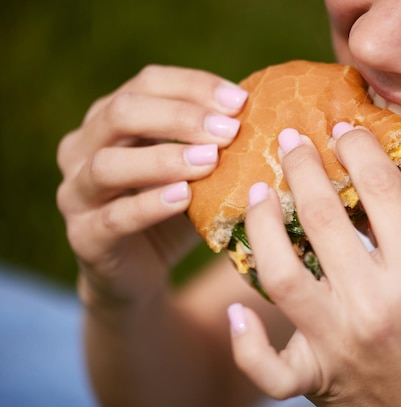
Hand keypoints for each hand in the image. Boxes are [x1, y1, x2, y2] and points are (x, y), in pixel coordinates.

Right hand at [56, 65, 247, 307]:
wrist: (142, 272)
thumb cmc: (174, 210)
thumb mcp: (195, 169)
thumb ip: (215, 141)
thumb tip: (266, 112)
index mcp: (109, 118)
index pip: (148, 83)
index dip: (194, 87)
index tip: (240, 102)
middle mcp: (83, 147)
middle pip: (122, 113)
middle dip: (180, 117)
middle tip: (229, 131)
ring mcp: (76, 192)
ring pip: (108, 164)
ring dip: (164, 159)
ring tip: (211, 160)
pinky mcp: (84, 236)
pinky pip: (114, 217)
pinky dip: (150, 205)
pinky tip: (185, 198)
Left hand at [228, 126, 400, 406]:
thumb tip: (369, 190)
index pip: (382, 192)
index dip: (358, 150)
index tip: (342, 130)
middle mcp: (376, 306)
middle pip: (324, 218)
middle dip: (302, 168)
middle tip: (289, 141)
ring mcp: (339, 344)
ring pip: (282, 273)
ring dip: (263, 225)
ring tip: (257, 193)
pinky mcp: (315, 381)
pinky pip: (267, 366)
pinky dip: (246, 340)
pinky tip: (236, 309)